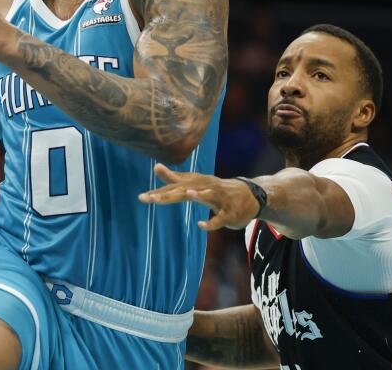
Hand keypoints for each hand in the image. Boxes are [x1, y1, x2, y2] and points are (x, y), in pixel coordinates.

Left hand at [138, 164, 259, 230]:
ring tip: (187, 194)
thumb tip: (155, 166)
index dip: (158, 193)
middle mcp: (206, 188)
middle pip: (184, 191)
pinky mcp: (229, 212)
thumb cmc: (217, 190)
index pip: (173, 187)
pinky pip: (219, 218)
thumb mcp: (194, 182)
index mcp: (196, 182)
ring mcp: (219, 199)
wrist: (250, 195)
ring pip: (207, 197)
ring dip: (198, 195)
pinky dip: (210, 222)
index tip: (141, 197)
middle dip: (167, 195)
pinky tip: (200, 224)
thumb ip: (174, 177)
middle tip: (150, 198)